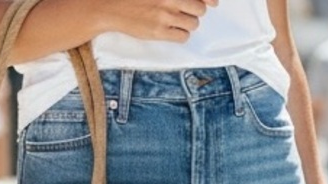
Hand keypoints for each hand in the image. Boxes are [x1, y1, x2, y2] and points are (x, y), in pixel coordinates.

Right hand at [98, 0, 216, 42]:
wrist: (113, 7)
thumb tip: (203, 1)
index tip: (214, 3)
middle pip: (199, 8)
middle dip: (195, 11)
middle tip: (185, 12)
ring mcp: (165, 14)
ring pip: (193, 23)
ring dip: (188, 24)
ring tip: (175, 22)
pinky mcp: (159, 31)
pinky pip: (183, 36)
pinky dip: (181, 35)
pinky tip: (172, 31)